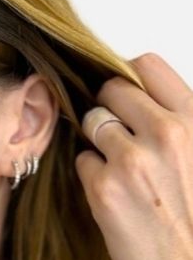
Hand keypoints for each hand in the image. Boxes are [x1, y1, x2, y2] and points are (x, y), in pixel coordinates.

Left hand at [75, 53, 192, 259]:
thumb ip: (179, 128)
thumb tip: (143, 106)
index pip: (148, 66)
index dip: (131, 77)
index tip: (126, 93)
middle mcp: (164, 134)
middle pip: (110, 90)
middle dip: (108, 108)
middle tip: (114, 132)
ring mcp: (130, 161)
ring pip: (91, 124)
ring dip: (97, 141)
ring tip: (116, 167)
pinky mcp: (103, 189)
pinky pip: (82, 162)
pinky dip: (90, 173)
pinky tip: (110, 193)